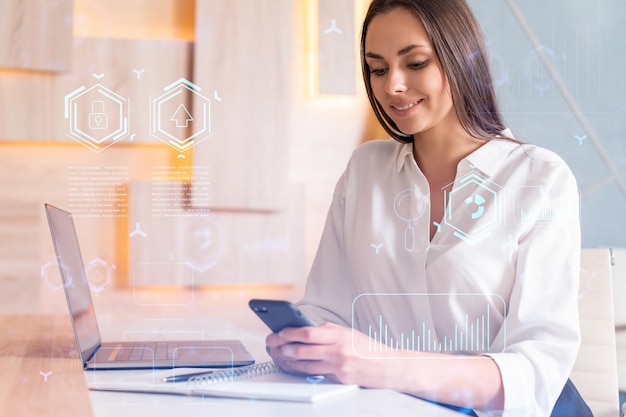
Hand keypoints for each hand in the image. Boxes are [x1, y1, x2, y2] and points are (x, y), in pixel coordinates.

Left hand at [265, 322, 382, 385]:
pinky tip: (296, 367)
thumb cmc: (368, 348)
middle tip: (275, 345)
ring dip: (290, 361)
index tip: (280, 332)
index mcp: (339, 335)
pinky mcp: (339, 379)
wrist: (388, 366)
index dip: (290, 333)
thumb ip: (329, 332)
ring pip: (305, 364)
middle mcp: (337, 350)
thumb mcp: (348, 333)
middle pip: (303, 349)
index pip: (308, 332)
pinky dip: (303, 371)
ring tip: (281, 356)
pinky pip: (316, 375)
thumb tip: (306, 330)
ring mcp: (338, 366)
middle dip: (285, 347)